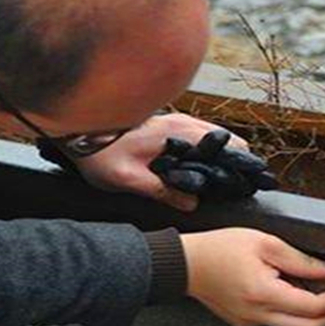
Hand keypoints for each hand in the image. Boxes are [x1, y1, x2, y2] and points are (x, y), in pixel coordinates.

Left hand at [73, 113, 247, 211]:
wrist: (75, 131)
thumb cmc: (99, 154)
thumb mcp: (128, 180)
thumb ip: (161, 191)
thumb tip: (191, 203)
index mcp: (176, 133)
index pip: (223, 144)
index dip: (239, 162)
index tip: (248, 180)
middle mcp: (179, 123)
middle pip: (222, 139)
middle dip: (234, 159)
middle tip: (238, 184)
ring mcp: (172, 121)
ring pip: (210, 136)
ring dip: (219, 155)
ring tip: (224, 180)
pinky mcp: (164, 125)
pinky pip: (195, 135)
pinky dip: (204, 150)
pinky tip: (200, 170)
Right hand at [181, 228, 324, 325]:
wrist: (185, 263)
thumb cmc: (219, 248)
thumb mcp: (265, 243)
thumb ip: (302, 260)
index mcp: (265, 294)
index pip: (316, 307)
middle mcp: (259, 315)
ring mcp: (251, 322)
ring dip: (313, 311)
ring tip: (317, 285)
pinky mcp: (245, 322)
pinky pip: (277, 321)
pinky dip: (291, 308)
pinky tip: (288, 287)